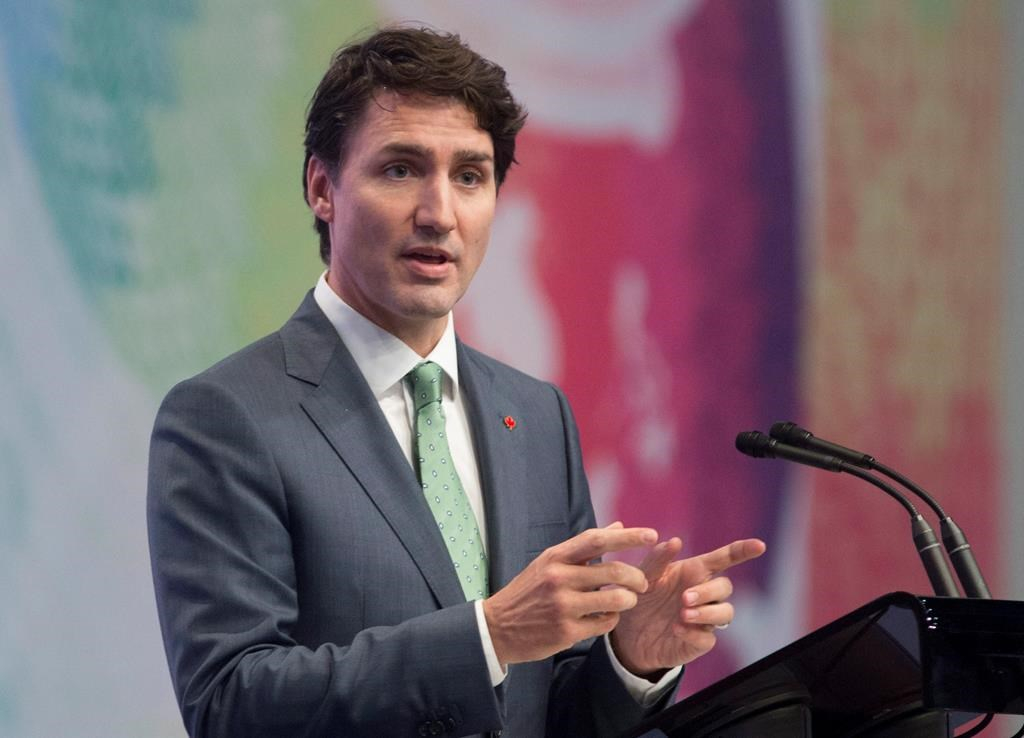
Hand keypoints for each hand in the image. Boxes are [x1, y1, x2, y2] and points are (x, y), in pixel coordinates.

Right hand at [482, 525, 656, 664]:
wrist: (496, 627)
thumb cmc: (529, 591)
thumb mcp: (549, 563)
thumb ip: (584, 547)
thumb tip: (619, 526)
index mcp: (555, 557)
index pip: (597, 539)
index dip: (628, 537)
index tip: (652, 535)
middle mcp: (558, 578)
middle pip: (613, 571)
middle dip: (637, 577)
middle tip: (644, 583)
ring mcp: (562, 606)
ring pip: (615, 599)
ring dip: (629, 600)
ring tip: (628, 600)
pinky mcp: (566, 631)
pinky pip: (604, 624)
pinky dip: (612, 619)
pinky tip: (607, 617)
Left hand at [609, 537, 766, 677]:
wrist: (629, 632)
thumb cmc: (643, 597)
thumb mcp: (643, 575)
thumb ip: (657, 558)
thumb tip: (675, 541)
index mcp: (694, 572)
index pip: (725, 559)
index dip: (743, 551)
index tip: (760, 545)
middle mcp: (704, 593)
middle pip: (725, 587)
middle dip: (708, 591)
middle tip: (684, 598)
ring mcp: (704, 619)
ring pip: (725, 613)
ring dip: (708, 613)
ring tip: (683, 614)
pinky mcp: (698, 642)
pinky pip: (708, 639)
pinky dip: (695, 634)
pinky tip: (677, 629)